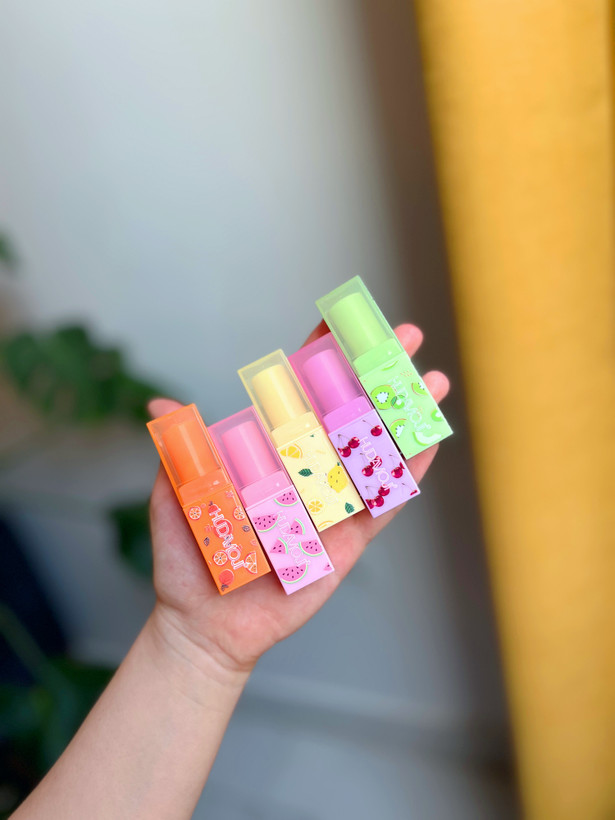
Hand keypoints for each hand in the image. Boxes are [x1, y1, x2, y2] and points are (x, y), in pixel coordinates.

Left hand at [148, 322, 449, 678]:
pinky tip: (428, 444)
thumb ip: (180, 450)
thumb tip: (158, 407)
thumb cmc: (188, 556)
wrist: (204, 621)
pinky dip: (406, 475)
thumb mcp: (178, 495)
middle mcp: (305, 470)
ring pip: (373, 451)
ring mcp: (330, 503)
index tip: (342, 320)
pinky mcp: (347, 540)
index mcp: (267, 451)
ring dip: (403, 416)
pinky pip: (382, 505)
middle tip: (409, 336)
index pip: (297, 393)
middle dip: (377, 373)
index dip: (320, 356)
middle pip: (347, 412)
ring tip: (434, 381)